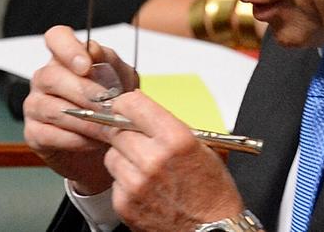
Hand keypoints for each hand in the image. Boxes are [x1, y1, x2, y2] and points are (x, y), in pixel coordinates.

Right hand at [24, 25, 137, 194]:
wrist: (109, 140)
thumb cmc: (114, 101)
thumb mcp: (121, 78)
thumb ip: (109, 61)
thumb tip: (94, 50)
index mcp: (66, 56)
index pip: (56, 37)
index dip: (68, 48)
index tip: (86, 66)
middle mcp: (45, 77)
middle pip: (52, 76)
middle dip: (83, 91)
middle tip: (107, 104)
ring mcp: (35, 105)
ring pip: (51, 108)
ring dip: (82, 118)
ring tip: (106, 126)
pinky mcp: (34, 134)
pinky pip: (49, 135)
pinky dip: (75, 139)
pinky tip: (93, 140)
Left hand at [101, 90, 243, 231]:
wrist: (211, 229)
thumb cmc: (211, 190)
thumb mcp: (203, 145)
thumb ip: (171, 125)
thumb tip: (145, 111)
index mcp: (175, 138)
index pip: (132, 105)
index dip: (127, 103)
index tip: (126, 106)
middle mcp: (153, 159)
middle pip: (117, 130)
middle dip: (126, 131)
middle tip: (138, 138)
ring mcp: (136, 183)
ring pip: (112, 155)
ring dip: (123, 155)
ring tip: (143, 164)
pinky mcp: (125, 204)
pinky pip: (114, 180)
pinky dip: (124, 180)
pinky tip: (143, 184)